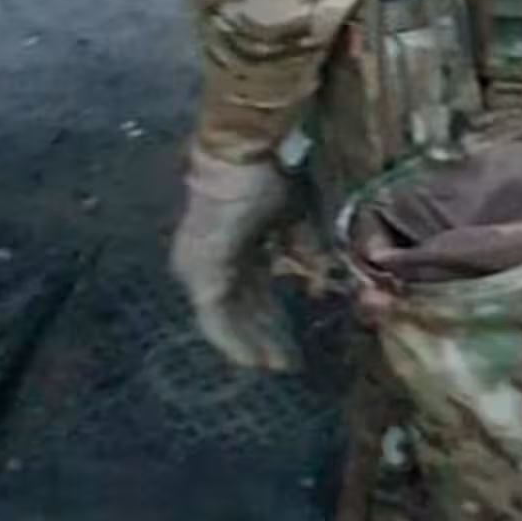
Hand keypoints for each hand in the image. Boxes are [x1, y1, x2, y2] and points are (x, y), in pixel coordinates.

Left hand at [171, 148, 298, 372]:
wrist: (245, 154)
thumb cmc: (270, 176)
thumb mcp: (296, 220)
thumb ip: (305, 253)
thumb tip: (322, 285)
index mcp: (233, 244)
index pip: (252, 290)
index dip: (273, 317)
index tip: (293, 342)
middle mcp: (211, 259)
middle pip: (240, 307)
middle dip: (264, 335)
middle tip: (288, 364)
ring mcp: (200, 266)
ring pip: (226, 317)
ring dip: (251, 343)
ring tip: (275, 366)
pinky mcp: (200, 272)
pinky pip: (214, 317)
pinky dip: (233, 340)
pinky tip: (254, 360)